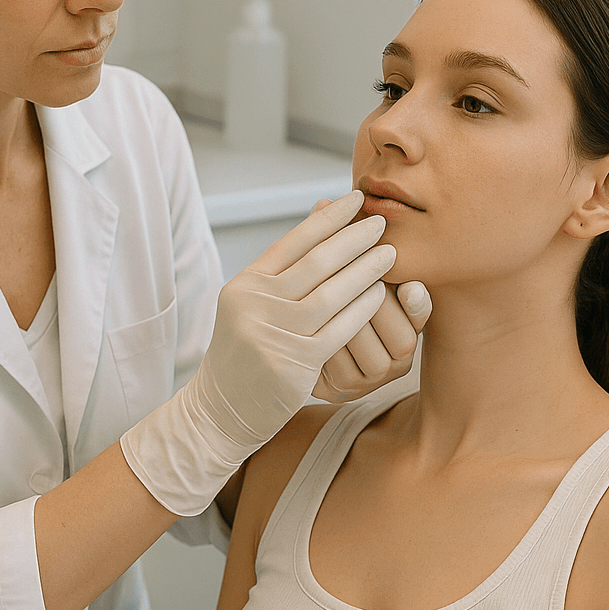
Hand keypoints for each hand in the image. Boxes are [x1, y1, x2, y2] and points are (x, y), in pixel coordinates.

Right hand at [119, 191, 397, 514]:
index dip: (329, 218)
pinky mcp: (293, 363)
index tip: (356, 199)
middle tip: (381, 223)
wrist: (219, 410)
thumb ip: (281, 269)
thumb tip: (319, 219)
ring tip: (389, 254)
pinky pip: (339, 328)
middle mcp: (255, 303)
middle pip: (316, 261)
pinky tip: (381, 294)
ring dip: (366, 270)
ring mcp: (272, 333)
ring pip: (332, 293)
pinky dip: (364, 307)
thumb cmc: (244, 352)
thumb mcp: (250, 304)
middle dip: (354, 238)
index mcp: (245, 284)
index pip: (293, 240)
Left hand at [309, 199, 430, 400]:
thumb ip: (338, 243)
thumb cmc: (329, 303)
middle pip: (392, 326)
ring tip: (319, 303)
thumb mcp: (339, 273)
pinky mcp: (351, 389)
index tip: (407, 287)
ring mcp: (376, 374)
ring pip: (363, 343)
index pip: (419, 308)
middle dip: (364, 297)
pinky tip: (306, 331)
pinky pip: (339, 365)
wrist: (299, 356)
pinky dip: (323, 344)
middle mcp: (400, 350)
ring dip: (342, 320)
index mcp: (407, 318)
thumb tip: (322, 202)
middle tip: (340, 280)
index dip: (416, 301)